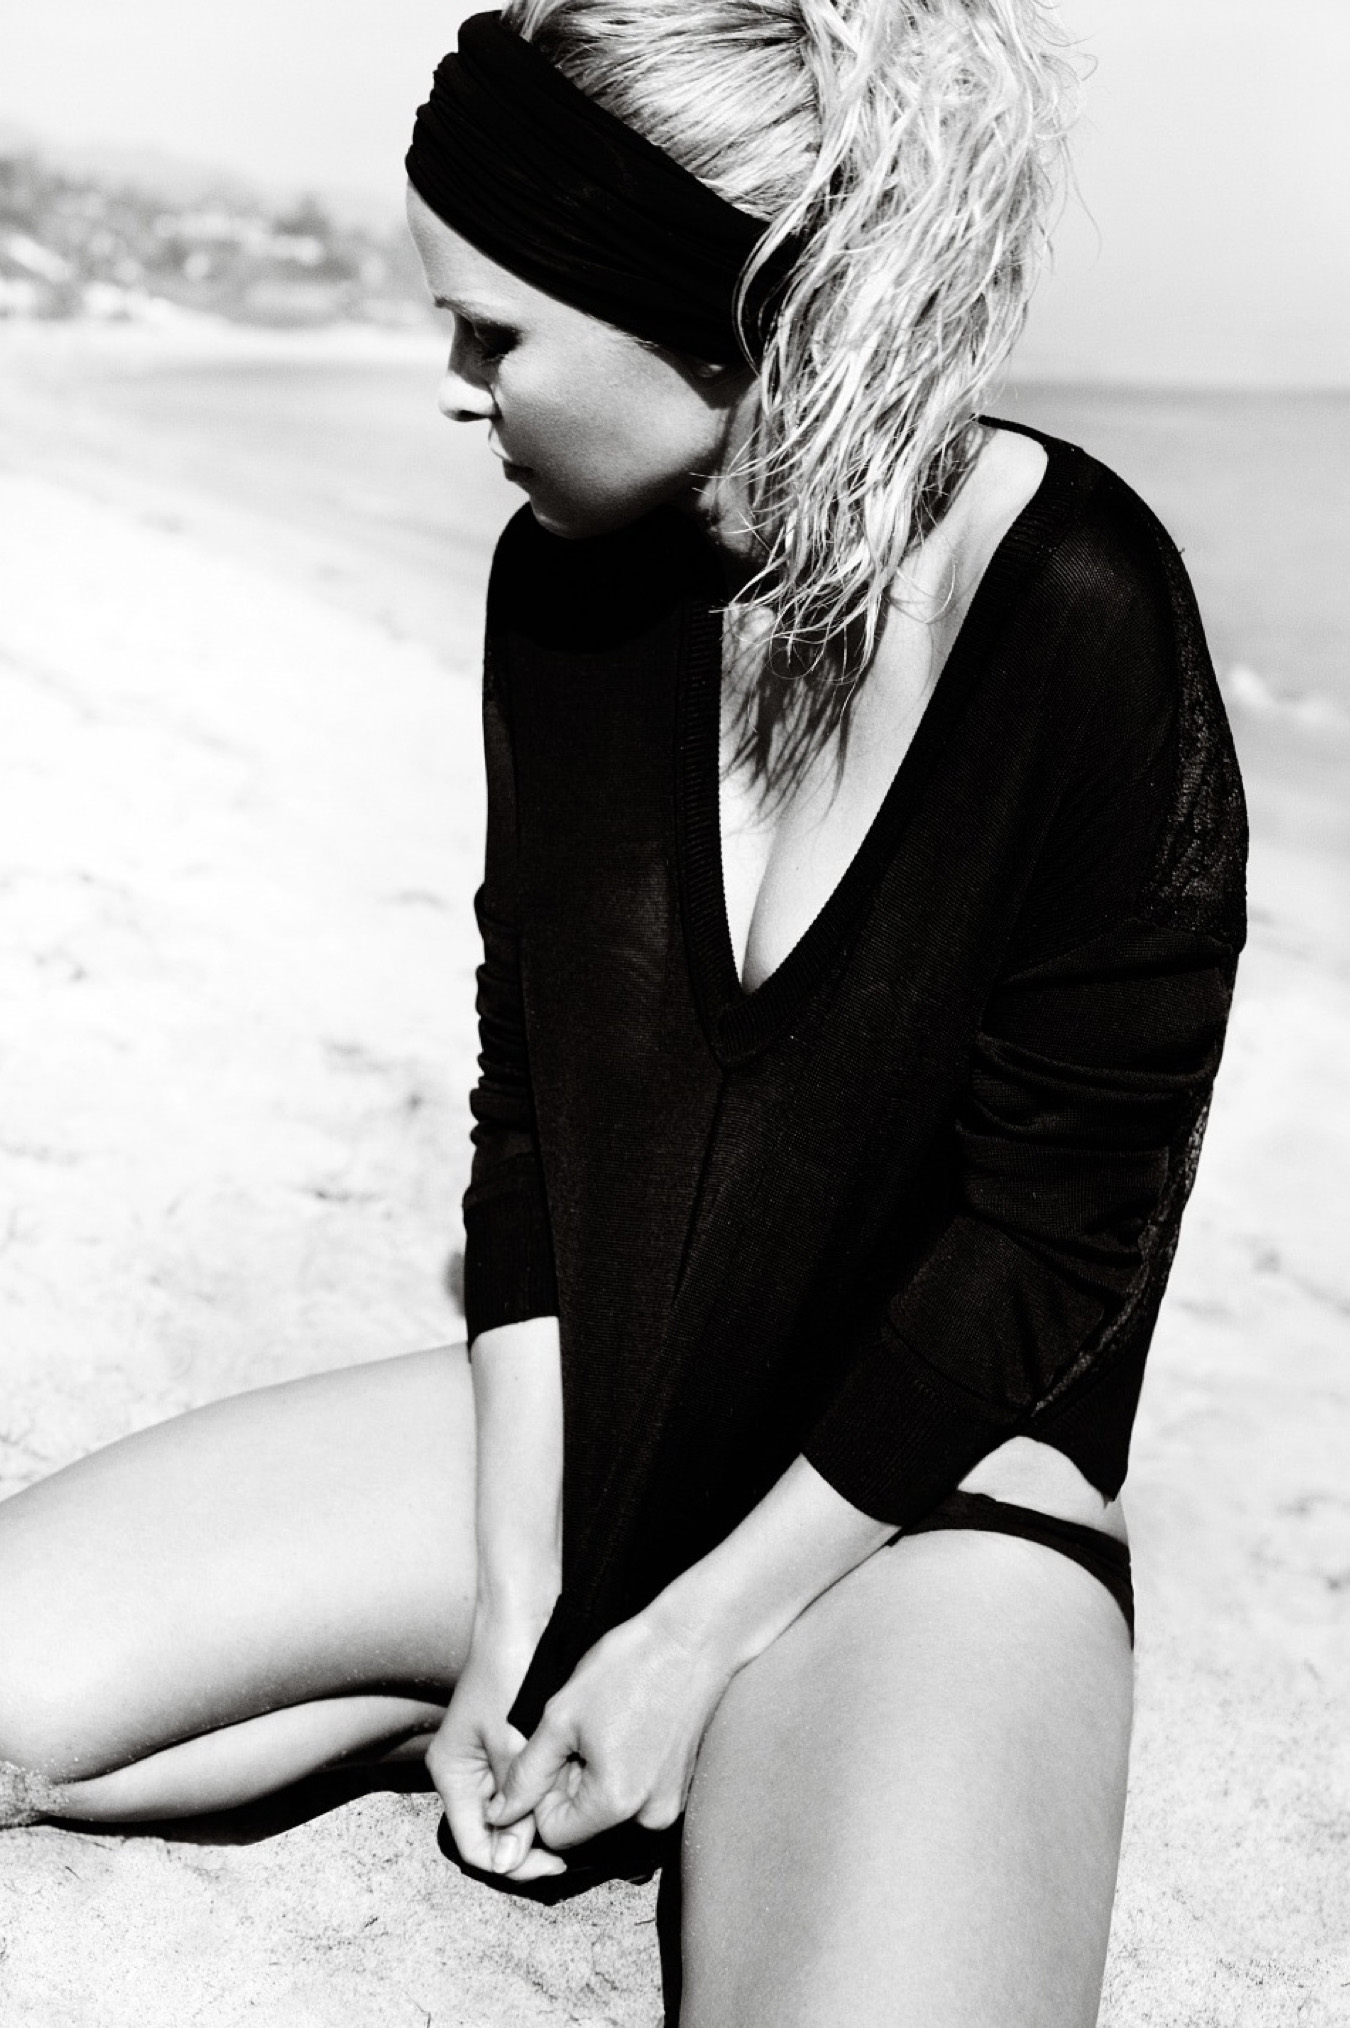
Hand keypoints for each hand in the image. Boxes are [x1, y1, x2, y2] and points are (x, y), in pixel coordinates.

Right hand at [427, 1617, 566, 1882]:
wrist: (522, 1617)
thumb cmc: (510, 1671)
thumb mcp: (511, 1739)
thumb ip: (512, 1797)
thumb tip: (512, 1858)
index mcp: (452, 1776)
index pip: (475, 1847)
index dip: (513, 1864)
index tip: (555, 1865)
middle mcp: (466, 1775)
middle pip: (494, 1836)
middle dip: (529, 1847)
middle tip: (572, 1855)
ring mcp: (488, 1762)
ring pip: (513, 1815)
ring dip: (540, 1823)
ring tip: (577, 1826)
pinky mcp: (510, 1749)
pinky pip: (525, 1789)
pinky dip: (545, 1798)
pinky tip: (573, 1798)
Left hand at [485, 1606, 733, 1850]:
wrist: (693, 1638)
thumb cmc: (628, 1667)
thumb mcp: (561, 1717)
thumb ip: (526, 1774)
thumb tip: (500, 1814)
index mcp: (616, 1804)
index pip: (553, 1833)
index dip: (540, 1796)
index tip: (549, 1752)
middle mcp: (650, 1817)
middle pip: (584, 1824)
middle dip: (568, 1786)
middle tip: (574, 1734)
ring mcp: (671, 1802)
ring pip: (608, 1808)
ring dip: (593, 1778)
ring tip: (599, 1728)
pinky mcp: (681, 1785)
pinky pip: (635, 1794)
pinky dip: (620, 1770)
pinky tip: (622, 1729)